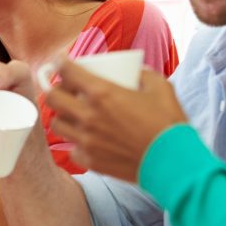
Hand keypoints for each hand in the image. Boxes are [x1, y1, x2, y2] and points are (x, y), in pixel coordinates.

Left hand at [45, 61, 186, 181]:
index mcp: (101, 93)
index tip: (60, 61)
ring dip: (63, 116)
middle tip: (67, 89)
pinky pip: (71, 148)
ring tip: (75, 114)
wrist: (174, 163)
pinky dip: (76, 142)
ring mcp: (86, 140)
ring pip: (56, 124)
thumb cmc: (168, 124)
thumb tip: (136, 71)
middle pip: (51, 97)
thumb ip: (145, 74)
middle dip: (56, 89)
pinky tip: (88, 139)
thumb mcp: (161, 88)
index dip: (59, 62)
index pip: (66, 71)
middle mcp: (87, 115)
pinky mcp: (90, 160)